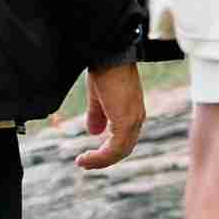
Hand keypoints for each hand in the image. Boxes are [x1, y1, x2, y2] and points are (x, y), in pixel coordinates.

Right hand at [71, 59, 148, 173]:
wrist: (107, 55)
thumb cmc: (104, 69)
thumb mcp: (98, 96)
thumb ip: (97, 114)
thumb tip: (93, 132)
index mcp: (132, 111)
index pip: (124, 139)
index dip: (107, 150)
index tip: (89, 155)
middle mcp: (136, 118)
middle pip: (124, 148)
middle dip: (103, 159)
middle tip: (85, 163)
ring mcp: (133, 120)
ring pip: (120, 151)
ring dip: (100, 160)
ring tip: (82, 163)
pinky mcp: (126, 121)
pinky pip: (115, 149)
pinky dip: (100, 157)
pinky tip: (86, 158)